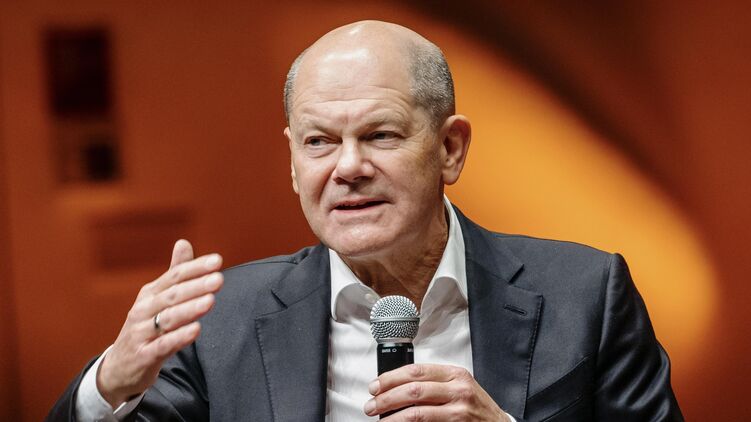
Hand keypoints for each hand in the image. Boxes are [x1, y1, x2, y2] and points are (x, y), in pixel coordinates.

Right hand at [96, 239, 223, 406]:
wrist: (119, 368)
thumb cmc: (145, 328)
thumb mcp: (157, 299)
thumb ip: (174, 273)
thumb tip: (184, 242)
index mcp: (150, 294)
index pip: (174, 276)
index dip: (195, 268)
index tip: (217, 261)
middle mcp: (143, 310)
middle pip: (172, 295)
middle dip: (196, 286)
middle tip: (218, 279)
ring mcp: (142, 333)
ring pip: (167, 318)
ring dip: (190, 309)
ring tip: (210, 300)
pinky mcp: (143, 355)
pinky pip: (162, 345)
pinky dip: (179, 337)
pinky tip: (196, 330)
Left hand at [364, 363, 509, 420]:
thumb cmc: (476, 408)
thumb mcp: (459, 387)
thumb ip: (433, 384)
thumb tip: (396, 387)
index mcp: (455, 374)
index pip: (416, 370)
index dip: (391, 378)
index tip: (375, 386)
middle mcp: (458, 389)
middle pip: (413, 390)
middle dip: (386, 398)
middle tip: (371, 405)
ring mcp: (460, 410)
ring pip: (417, 412)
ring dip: (393, 417)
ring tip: (380, 420)